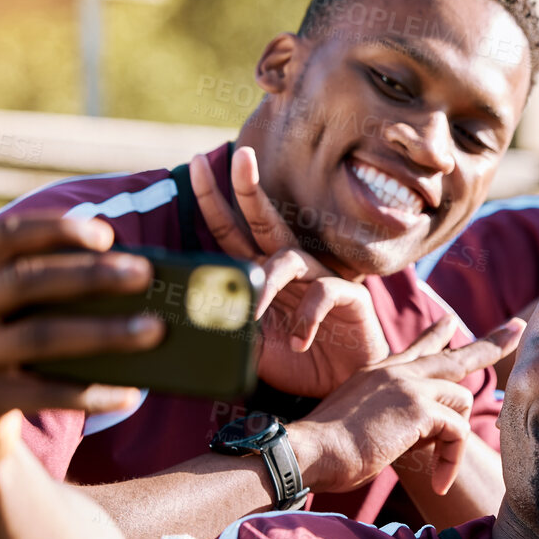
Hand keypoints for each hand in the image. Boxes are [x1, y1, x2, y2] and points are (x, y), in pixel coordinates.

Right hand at [0, 215, 162, 477]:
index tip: (107, 234)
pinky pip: (44, 394)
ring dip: (105, 332)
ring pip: (40, 337)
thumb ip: (27, 286)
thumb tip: (119, 267)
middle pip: (25, 281)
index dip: (55, 230)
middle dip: (90, 275)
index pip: (1, 238)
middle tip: (143, 274)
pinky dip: (92, 393)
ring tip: (154, 329)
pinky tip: (131, 393)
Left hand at [191, 146, 388, 395]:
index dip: (212, 198)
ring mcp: (319, 278)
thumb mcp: (252, 348)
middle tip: (238, 155)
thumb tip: (191, 324)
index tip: (195, 163)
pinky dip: (307, 318)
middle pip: (264, 219)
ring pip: (287, 258)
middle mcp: (289, 267)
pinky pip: (324, 293)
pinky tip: (299, 342)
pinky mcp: (347, 296)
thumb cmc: (298, 361)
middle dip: (248, 187)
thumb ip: (228, 331)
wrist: (344, 383)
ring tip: (254, 311)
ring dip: (266, 281)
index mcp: (262, 273)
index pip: (231, 230)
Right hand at [288, 316, 521, 495]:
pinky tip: (438, 479)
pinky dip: (452, 459)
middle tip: (517, 329)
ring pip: (461, 400)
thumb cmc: (326, 451)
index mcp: (381, 372)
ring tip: (438, 468)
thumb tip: (418, 430)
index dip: (439, 334)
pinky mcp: (418, 408)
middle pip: (456, 353)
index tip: (453, 321)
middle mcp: (397, 371)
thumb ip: (389, 416)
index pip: (417, 347)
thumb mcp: (360, 422)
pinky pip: (457, 431)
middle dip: (491, 343)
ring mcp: (409, 385)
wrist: (307, 452)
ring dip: (454, 441)